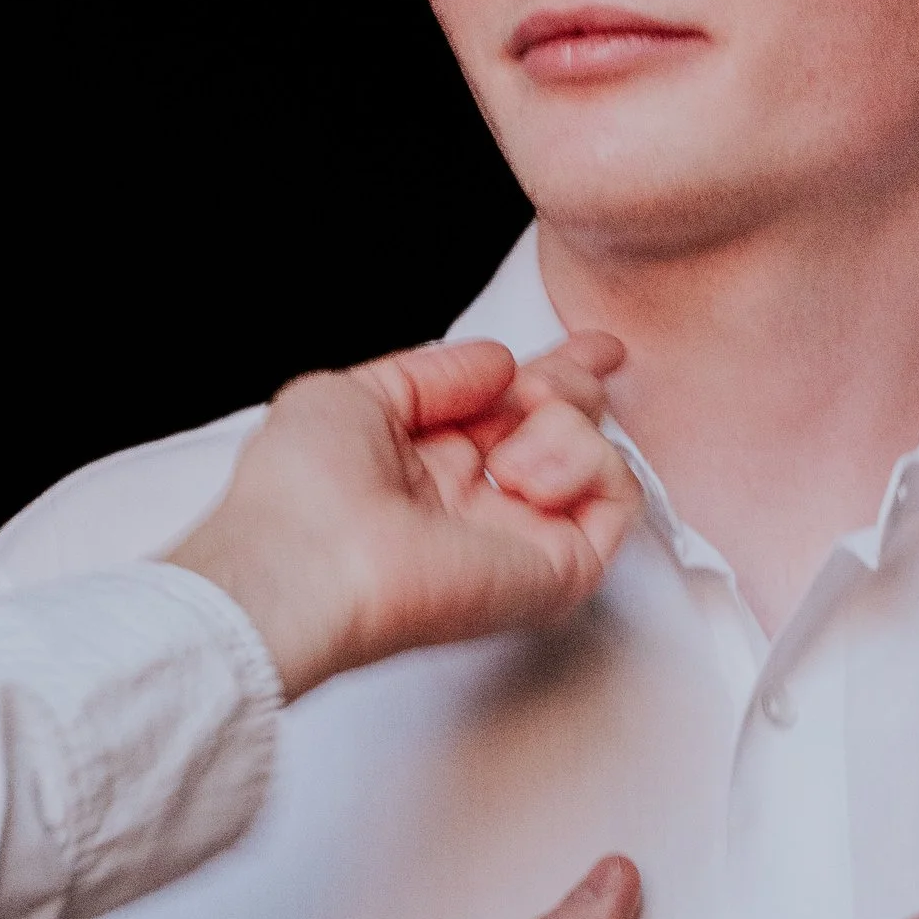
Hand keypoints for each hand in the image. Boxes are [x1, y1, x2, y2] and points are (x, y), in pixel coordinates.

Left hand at [166, 333, 638, 696]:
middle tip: (564, 373)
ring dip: (563, 423)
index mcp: (432, 466)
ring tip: (506, 449)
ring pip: (597, 454)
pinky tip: (522, 477)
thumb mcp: (349, 394)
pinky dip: (585, 463)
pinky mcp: (559, 570)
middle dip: (575, 384)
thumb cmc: (301, 490)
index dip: (556, 377)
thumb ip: (431, 372)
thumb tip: (500, 365)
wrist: (306, 561)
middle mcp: (481, 504)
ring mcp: (524, 540)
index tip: (598, 347)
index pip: (511, 415)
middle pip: (565, 430)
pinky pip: (617, 497)